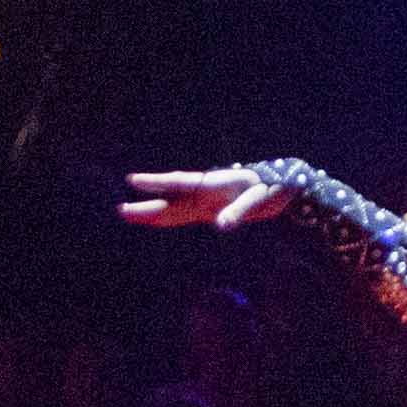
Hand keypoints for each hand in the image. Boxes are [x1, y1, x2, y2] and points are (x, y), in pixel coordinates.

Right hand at [117, 166, 297, 231]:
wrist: (285, 187)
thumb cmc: (274, 188)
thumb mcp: (260, 199)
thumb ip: (240, 211)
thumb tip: (221, 226)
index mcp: (213, 186)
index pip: (179, 183)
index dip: (156, 183)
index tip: (133, 180)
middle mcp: (205, 194)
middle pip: (170, 200)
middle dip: (146, 206)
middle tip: (121, 210)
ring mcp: (207, 203)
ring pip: (174, 209)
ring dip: (153, 213)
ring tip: (129, 214)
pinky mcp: (212, 212)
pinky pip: (185, 216)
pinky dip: (169, 218)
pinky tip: (156, 221)